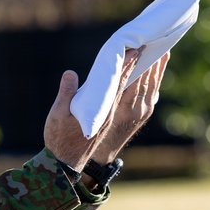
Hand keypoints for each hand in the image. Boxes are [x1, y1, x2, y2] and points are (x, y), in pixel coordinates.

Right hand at [43, 48, 141, 169]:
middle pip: (132, 85)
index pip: (118, 83)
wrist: (66, 163)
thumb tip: (70, 74)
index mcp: (102, 110)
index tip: (135, 50)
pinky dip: (135, 87)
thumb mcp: (58, 115)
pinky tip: (139, 80)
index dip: (127, 66)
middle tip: (148, 47)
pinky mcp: (110, 120)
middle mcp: (112, 113)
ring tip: (151, 58)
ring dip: (142, 75)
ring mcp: (113, 117)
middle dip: (140, 66)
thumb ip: (66, 94)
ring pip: (133, 93)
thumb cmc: (60, 139)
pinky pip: (128, 100)